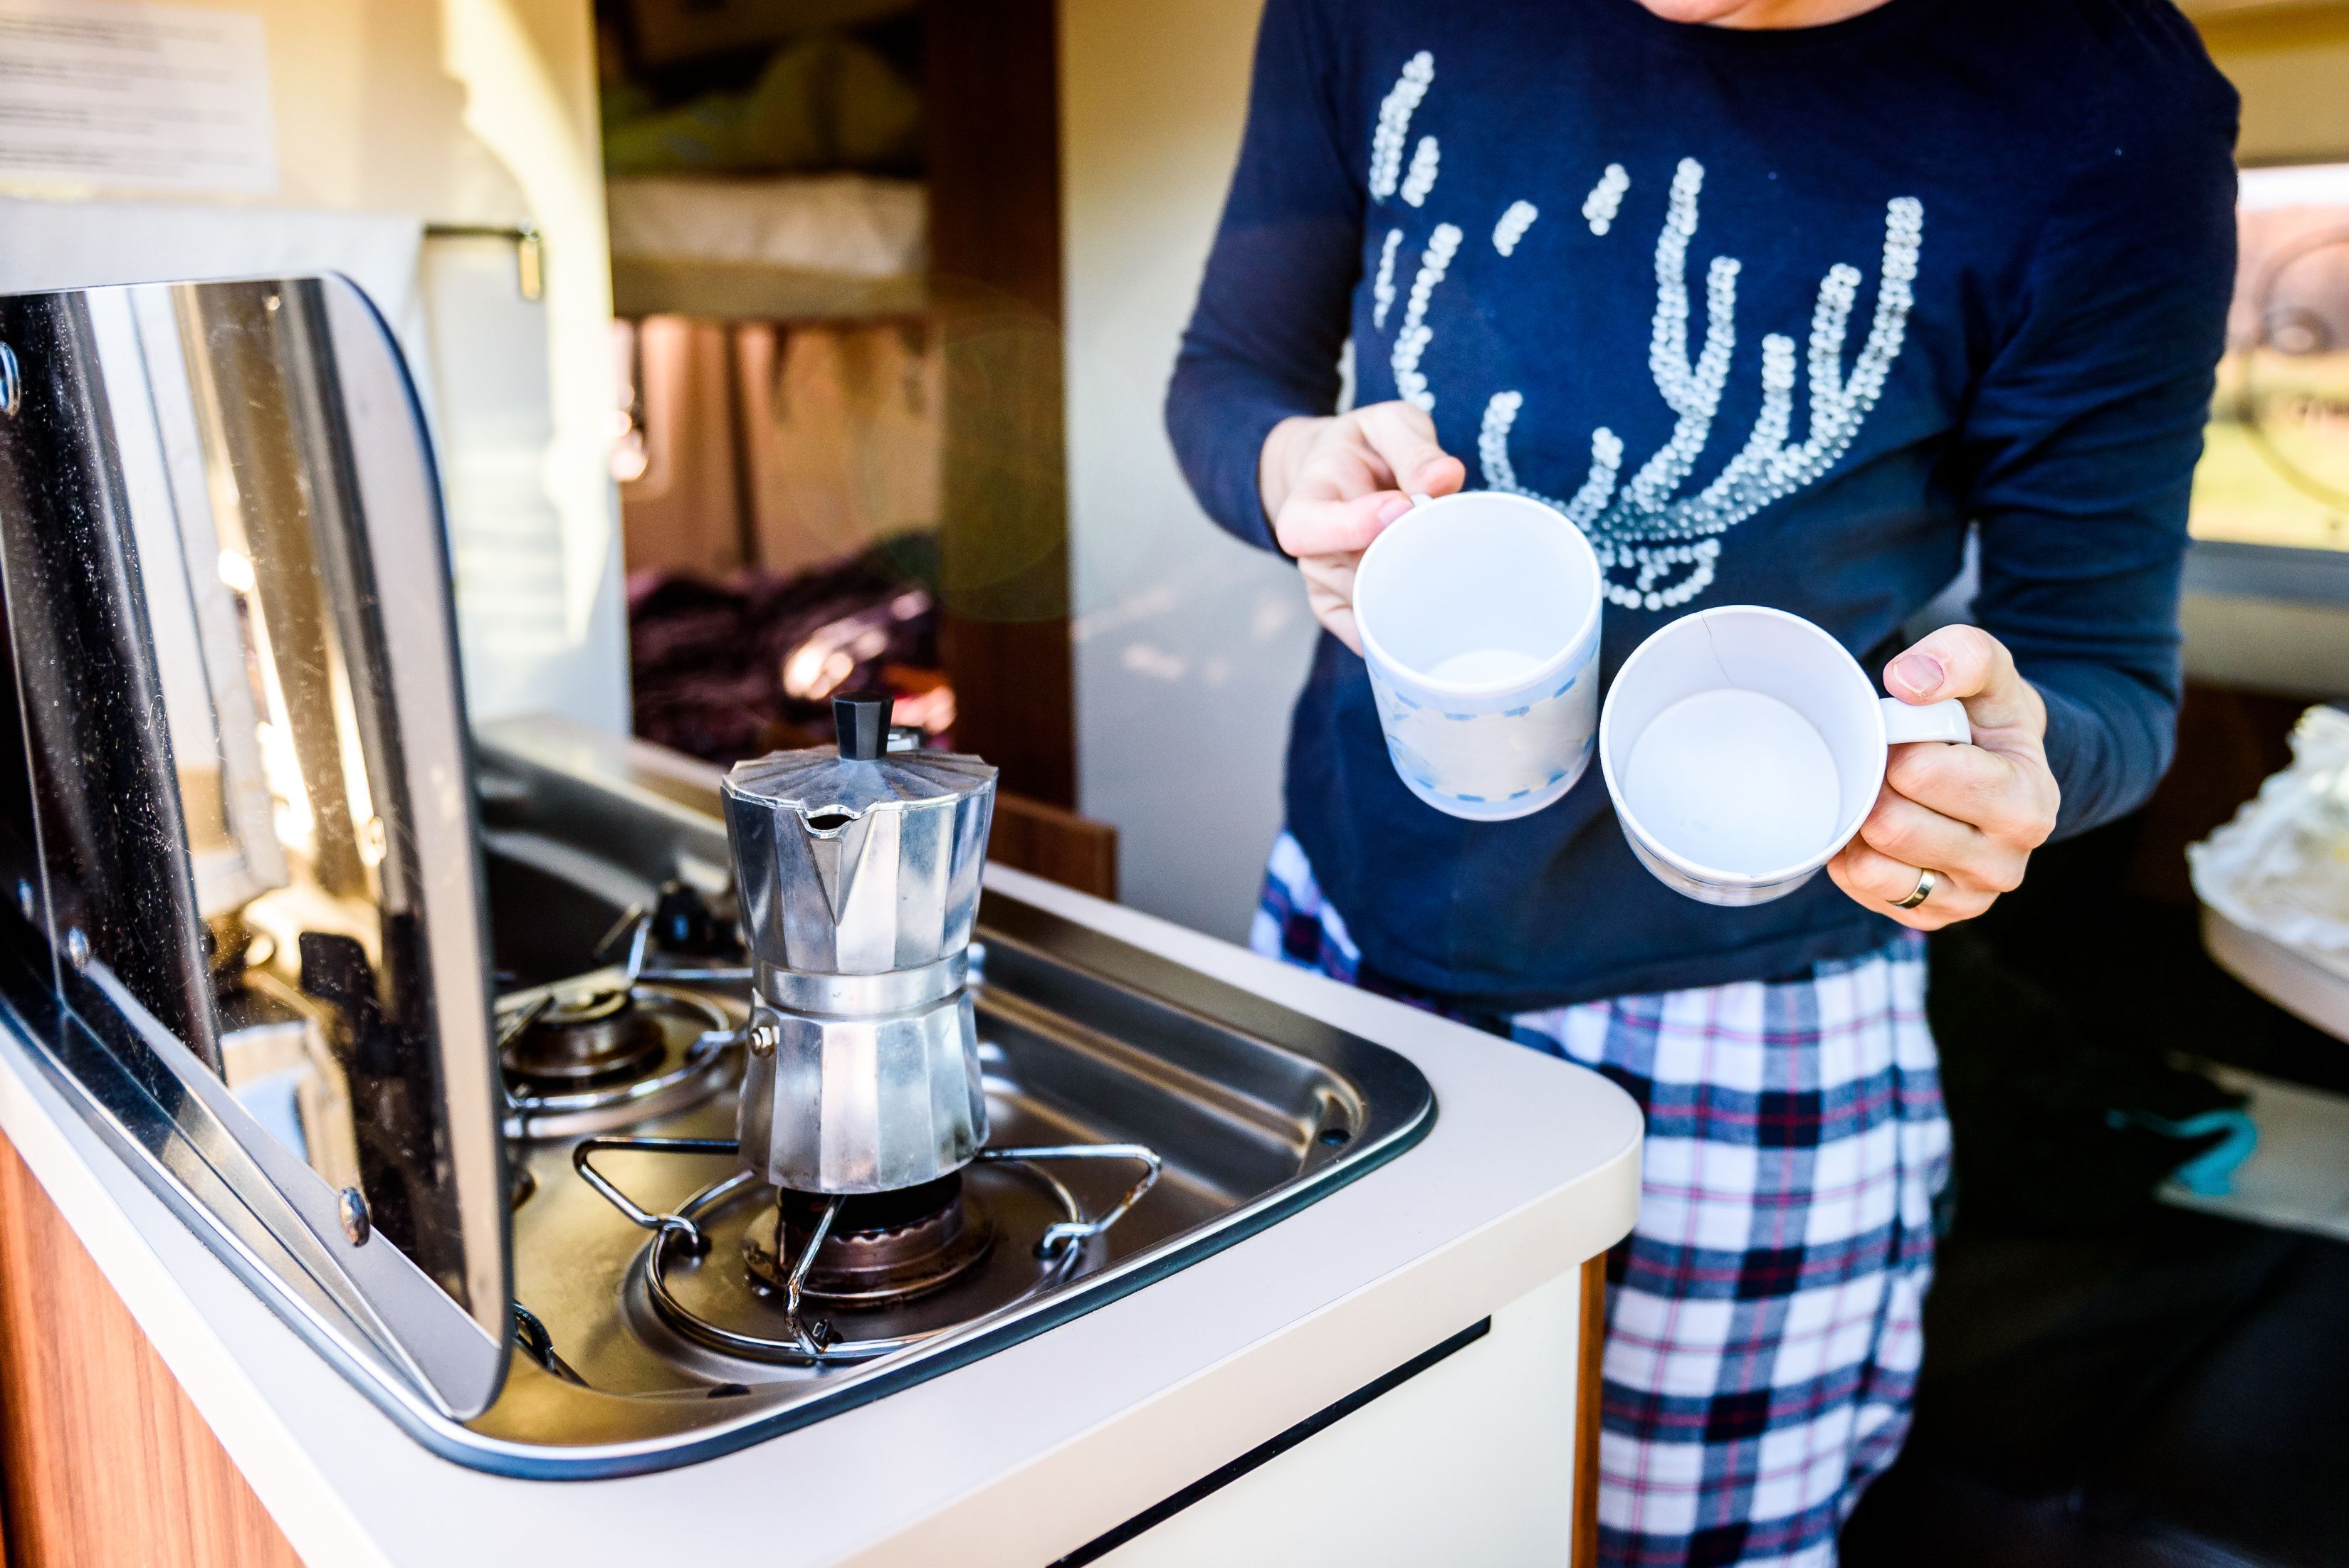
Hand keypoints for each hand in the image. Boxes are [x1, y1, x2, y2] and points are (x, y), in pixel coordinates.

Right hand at [1260, 401, 1465, 652]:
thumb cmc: (1365, 449)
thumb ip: (1414, 448)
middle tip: (1448, 548)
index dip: (1350, 526)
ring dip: (1410, 598)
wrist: (1335, 474)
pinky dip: (1400, 635)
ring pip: (1368, 611)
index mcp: (1308, 500)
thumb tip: (1444, 479)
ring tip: (1450, 574)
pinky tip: (1433, 619)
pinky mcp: (1344, 609)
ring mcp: (1327, 586)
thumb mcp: (1386, 425)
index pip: (1306, 528)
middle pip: (1349, 578)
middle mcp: (1311, 553)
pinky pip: (1367, 638)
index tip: (1401, 508)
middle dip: (1401, 568)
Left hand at [1827, 625, 2061, 929]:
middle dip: (1875, 785)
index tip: (1908, 733)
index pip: (1920, 774)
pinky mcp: (1931, 917)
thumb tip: (1907, 683)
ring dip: (1860, 823)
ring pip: (1873, 865)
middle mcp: (2006, 862)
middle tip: (1887, 763)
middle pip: (1892, 825)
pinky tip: (1874, 827)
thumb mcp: (1988, 671)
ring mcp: (1970, 898)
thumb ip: (1959, 655)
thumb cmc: (1985, 718)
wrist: (2000, 769)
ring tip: (1882, 793)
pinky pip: (1861, 887)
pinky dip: (1853, 854)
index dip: (1897, 744)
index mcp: (2027, 802)